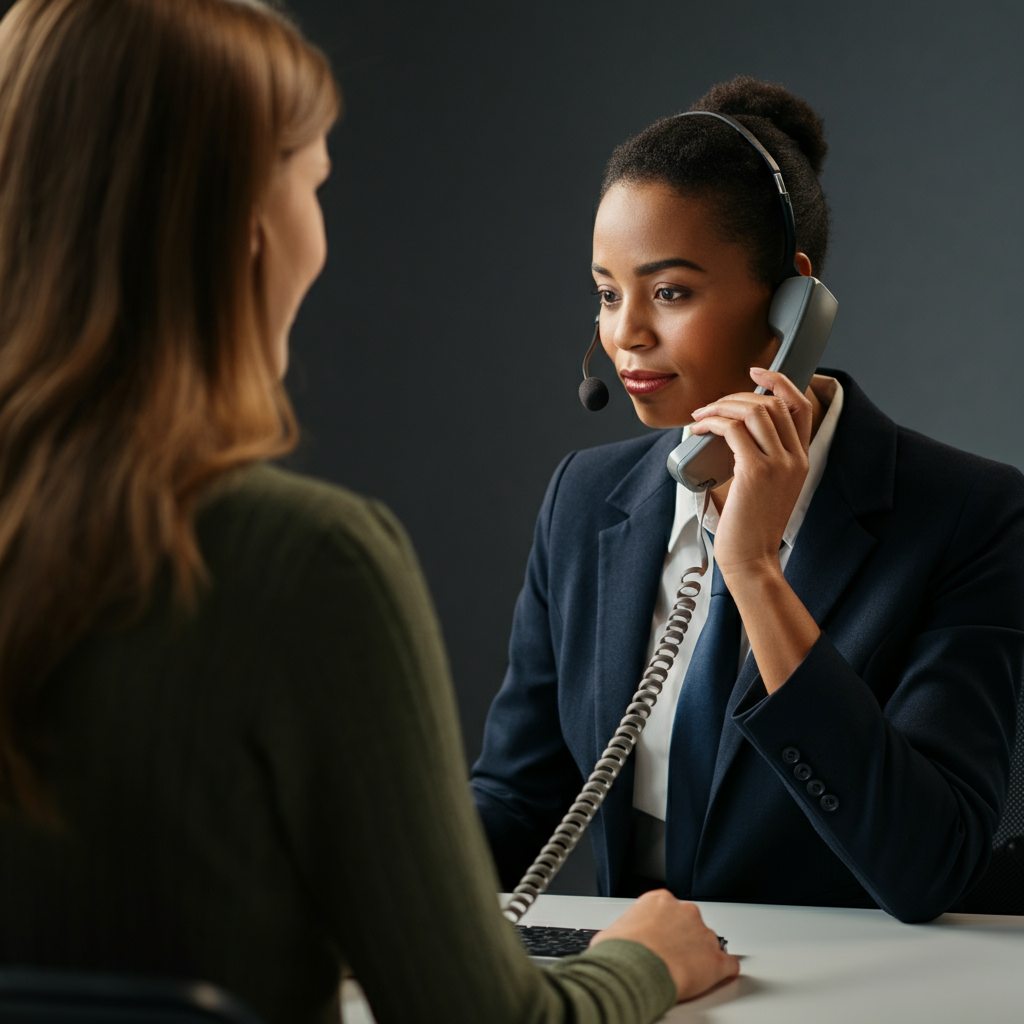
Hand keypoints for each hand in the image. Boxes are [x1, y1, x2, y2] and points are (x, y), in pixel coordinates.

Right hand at [590, 889, 738, 1001]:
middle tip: (669, 955)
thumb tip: (614, 942)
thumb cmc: (621, 953)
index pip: (668, 908)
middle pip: (690, 922)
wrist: (633, 972)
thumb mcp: (611, 932)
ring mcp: (702, 934)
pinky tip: (717, 975)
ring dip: (700, 954)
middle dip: (682, 938)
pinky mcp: (715, 960)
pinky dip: (724, 970)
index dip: (663, 926)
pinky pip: (728, 963)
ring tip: (686, 971)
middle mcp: (684, 911)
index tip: (658, 937)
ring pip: (708, 942)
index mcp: (659, 900)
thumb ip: (623, 930)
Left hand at [688, 367, 811, 584]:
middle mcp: (795, 457)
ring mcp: (778, 464)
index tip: (757, 371)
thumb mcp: (768, 487)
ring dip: (721, 406)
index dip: (779, 382)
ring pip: (753, 411)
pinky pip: (733, 429)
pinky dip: (712, 422)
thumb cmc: (751, 526)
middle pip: (772, 403)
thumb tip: (732, 430)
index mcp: (802, 459)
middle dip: (737, 396)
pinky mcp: (755, 471)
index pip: (800, 406)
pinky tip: (699, 429)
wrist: (752, 558)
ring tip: (701, 416)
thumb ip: (761, 458)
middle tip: (712, 406)